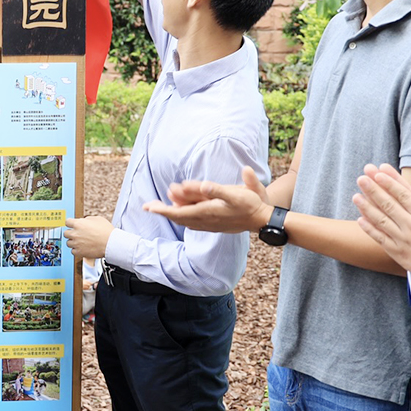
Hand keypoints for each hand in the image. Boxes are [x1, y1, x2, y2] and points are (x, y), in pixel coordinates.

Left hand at [62, 216, 113, 260]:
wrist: (111, 243)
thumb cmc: (106, 231)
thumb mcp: (97, 219)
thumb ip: (87, 219)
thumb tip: (84, 221)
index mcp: (78, 224)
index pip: (67, 222)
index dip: (70, 224)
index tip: (72, 225)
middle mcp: (75, 234)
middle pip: (66, 233)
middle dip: (71, 233)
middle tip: (77, 234)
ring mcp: (76, 243)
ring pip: (68, 243)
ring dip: (73, 242)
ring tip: (81, 242)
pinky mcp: (79, 252)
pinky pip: (73, 251)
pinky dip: (76, 250)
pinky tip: (82, 248)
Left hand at [143, 167, 273, 233]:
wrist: (262, 220)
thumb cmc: (250, 204)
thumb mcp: (237, 194)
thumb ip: (219, 190)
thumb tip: (204, 185)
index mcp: (207, 211)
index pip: (179, 212)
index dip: (162, 209)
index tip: (148, 207)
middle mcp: (205, 220)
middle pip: (178, 216)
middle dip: (162, 210)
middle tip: (148, 206)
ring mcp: (209, 224)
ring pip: (184, 219)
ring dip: (172, 212)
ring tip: (160, 206)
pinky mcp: (214, 225)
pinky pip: (192, 222)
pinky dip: (182, 217)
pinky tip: (180, 214)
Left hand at [352, 164, 410, 280]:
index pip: (403, 195)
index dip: (390, 182)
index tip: (378, 172)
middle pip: (388, 204)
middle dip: (373, 189)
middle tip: (361, 178)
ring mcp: (402, 240)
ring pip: (381, 220)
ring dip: (367, 207)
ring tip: (356, 196)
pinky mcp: (398, 253)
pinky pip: (380, 239)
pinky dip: (369, 229)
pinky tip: (360, 220)